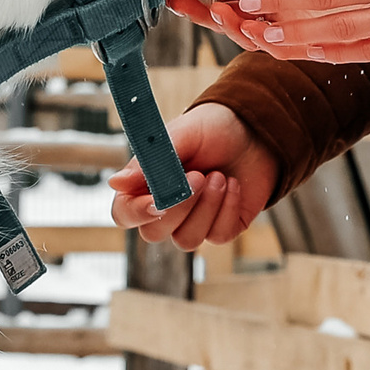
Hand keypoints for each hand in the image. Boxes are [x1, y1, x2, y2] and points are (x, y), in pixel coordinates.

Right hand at [105, 103, 278, 248]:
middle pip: (154, 233)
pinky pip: (217, 236)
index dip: (136, 212)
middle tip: (199, 175)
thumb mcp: (182, 135)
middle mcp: (166, 208)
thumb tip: (115, 183)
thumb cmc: (210, 129)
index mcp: (146, 185)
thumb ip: (150, 162)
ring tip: (219, 176)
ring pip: (186, 240)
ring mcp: (194, 221)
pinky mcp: (221, 228)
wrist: (255, 130)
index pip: (125, 213)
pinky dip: (227, 208)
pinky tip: (233, 184)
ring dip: (206, 207)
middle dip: (179, 207)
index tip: (158, 199)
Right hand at [166, 0, 340, 44]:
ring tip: (218, 12)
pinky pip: (287, 48)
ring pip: (254, 38)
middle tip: (179, 4)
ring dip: (233, 27)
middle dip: (204, 16)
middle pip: (232, 23)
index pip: (228, 1)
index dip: (202, 0)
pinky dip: (269, 41)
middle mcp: (277, 18)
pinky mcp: (314, 45)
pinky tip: (255, 30)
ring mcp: (293, 33)